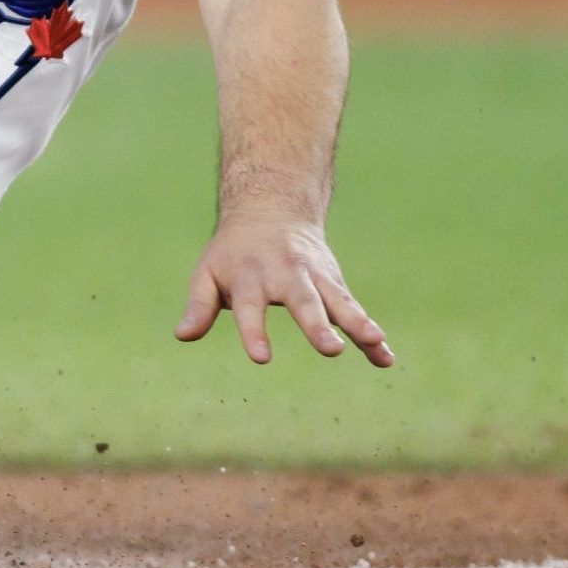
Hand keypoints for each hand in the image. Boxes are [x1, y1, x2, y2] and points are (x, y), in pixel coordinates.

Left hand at [175, 213, 392, 367]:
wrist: (270, 209)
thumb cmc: (233, 253)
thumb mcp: (208, 273)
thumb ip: (199, 305)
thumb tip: (182, 336)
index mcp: (250, 275)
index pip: (250, 307)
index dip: (254, 331)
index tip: (261, 358)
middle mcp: (286, 274)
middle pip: (303, 302)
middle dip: (317, 326)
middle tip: (330, 350)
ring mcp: (314, 277)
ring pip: (338, 300)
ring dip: (357, 322)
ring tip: (373, 341)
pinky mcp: (334, 284)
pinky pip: (354, 310)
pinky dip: (371, 333)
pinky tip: (386, 357)